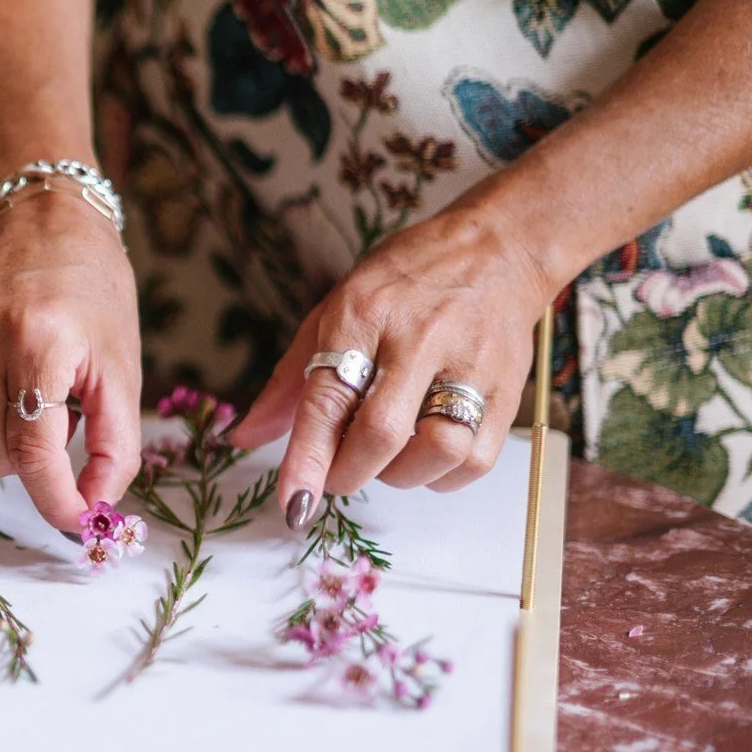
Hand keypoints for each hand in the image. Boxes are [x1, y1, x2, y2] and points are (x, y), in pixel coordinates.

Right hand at [0, 191, 142, 528]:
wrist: (37, 212)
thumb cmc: (89, 286)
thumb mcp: (122, 364)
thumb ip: (116, 444)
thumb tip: (95, 509)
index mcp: (39, 339)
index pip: (34, 450)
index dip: (56, 498)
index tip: (77, 521)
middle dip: (28, 456)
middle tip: (58, 414)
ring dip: (0, 429)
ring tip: (27, 379)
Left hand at [229, 201, 552, 528]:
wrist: (497, 248)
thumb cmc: (404, 282)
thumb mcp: (333, 310)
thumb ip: (289, 380)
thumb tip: (243, 437)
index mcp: (362, 314)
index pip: (328, 397)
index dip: (308, 457)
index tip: (293, 503)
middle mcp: (417, 337)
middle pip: (381, 433)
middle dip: (348, 473)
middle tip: (334, 476)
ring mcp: (469, 362)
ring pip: (436, 450)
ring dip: (399, 477)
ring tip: (384, 460)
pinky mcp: (508, 386)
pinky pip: (475, 458)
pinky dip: (442, 477)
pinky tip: (424, 457)